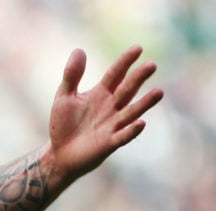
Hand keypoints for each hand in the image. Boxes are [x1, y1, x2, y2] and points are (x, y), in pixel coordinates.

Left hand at [48, 45, 163, 183]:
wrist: (59, 154)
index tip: (137, 48)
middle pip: (127, 90)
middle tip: (151, 65)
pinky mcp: (109, 143)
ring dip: (144, 103)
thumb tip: (79, 49)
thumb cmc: (64, 124)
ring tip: (159, 92)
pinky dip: (131, 131)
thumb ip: (72, 75)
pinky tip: (140, 123)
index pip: (115, 74)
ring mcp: (112, 125)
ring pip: (131, 112)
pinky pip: (123, 136)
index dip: (125, 62)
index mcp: (101, 94)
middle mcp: (111, 107)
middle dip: (138, 78)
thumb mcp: (64, 97)